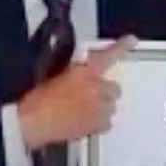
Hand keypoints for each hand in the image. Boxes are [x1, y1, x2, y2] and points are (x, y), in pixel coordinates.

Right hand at [18, 36, 136, 149]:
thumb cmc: (39, 99)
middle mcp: (98, 89)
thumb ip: (77, 74)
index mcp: (86, 72)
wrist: (34, 123)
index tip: (131, 40)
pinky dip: (99, 122)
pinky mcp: (99, 126)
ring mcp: (101, 108)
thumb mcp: (57, 77)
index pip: (107, 56)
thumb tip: (84, 75)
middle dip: (104, 91)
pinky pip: (107, 122)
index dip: (121, 47)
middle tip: (88, 96)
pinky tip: (83, 122)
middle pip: (115, 88)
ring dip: (101, 106)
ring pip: (111, 106)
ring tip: (82, 111)